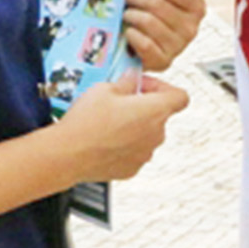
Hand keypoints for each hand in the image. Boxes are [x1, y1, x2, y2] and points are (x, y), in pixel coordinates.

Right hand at [58, 73, 190, 180]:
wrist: (67, 154)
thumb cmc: (87, 123)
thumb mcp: (105, 88)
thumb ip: (126, 82)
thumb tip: (132, 78)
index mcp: (156, 111)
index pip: (180, 97)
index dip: (163, 88)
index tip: (144, 86)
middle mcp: (156, 135)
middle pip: (160, 115)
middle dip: (144, 106)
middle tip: (121, 101)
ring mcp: (145, 154)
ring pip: (147, 135)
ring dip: (134, 127)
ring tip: (109, 122)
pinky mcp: (132, 169)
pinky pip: (134, 152)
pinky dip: (124, 145)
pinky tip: (104, 139)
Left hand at [125, 0, 206, 71]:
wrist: (138, 43)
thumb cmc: (149, 10)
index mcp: (197, 5)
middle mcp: (193, 27)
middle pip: (159, 5)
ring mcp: (179, 47)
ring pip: (150, 22)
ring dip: (131, 15)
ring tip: (126, 14)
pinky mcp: (164, 62)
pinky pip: (145, 44)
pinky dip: (132, 35)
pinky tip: (128, 32)